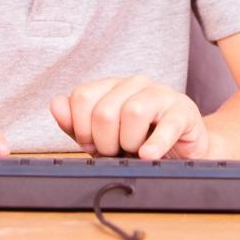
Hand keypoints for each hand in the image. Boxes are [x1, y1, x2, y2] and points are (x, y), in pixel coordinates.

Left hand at [51, 76, 208, 159]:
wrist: (181, 151)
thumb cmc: (140, 142)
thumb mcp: (102, 137)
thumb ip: (76, 123)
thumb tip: (56, 104)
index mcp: (113, 86)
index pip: (82, 96)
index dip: (81, 128)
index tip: (91, 144)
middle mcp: (136, 84)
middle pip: (105, 110)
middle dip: (104, 142)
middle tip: (115, 151)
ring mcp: (161, 94)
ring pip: (132, 111)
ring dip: (128, 142)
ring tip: (135, 151)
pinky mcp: (183, 111)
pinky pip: (166, 124)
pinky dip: (155, 144)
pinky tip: (148, 154)